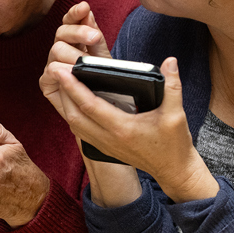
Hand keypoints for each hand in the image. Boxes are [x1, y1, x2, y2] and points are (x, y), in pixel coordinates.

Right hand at [40, 1, 111, 119]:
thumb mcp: (103, 58)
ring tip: (85, 59)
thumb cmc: (102, 83)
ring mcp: (52, 65)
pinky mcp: (46, 82)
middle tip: (94, 37)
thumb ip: (94, 36)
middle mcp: (60, 50)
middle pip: (61, 32)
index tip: (84, 7)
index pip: (69, 21)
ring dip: (72, 53)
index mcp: (73, 41)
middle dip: (78, 33)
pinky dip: (60, 70)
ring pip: (56, 49)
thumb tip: (87, 12)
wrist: (101, 110)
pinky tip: (69, 71)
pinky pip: (50, 71)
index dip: (75, 13)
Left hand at [54, 56, 217, 202]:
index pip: (89, 105)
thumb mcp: (177, 114)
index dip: (73, 87)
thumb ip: (173, 86)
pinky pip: (81, 131)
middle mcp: (108, 138)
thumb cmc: (175, 144)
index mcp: (122, 128)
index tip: (62, 70)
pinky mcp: (104, 148)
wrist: (173, 171)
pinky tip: (73, 103)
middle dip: (63, 92)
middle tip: (56, 71)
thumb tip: (170, 61)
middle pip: (74, 115)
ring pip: (74, 124)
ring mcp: (104, 145)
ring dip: (65, 104)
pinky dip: (74, 115)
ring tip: (62, 83)